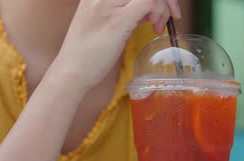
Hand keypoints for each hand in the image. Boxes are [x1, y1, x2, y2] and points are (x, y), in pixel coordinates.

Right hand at [53, 0, 180, 88]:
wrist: (72, 70)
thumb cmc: (90, 51)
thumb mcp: (111, 22)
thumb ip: (130, 11)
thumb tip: (153, 7)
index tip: (164, 8)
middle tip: (171, 15)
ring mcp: (108, 4)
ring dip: (163, 5)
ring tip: (158, 25)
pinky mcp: (118, 20)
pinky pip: (148, 2)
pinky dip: (159, 12)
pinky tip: (155, 27)